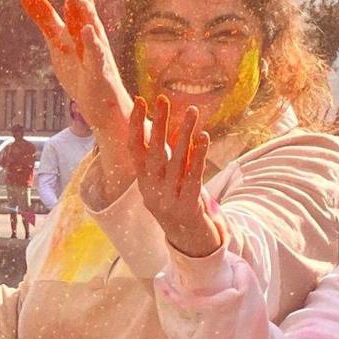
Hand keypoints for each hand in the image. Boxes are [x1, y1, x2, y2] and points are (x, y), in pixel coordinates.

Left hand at [19, 0, 138, 155]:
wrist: (105, 109)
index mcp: (80, 21)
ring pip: (89, 20)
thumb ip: (42, 14)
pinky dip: (92, 41)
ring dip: (78, 0)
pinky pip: (96, 55)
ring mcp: (97, 50)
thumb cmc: (82, 72)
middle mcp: (91, 30)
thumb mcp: (56, 41)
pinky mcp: (99, 72)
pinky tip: (86, 28)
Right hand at [128, 94, 223, 257]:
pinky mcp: (188, 206)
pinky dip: (199, 155)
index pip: (135, 149)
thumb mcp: (164, 181)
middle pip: (154, 152)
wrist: (187, 239)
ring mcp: (168, 199)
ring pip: (176, 162)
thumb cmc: (176, 202)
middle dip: (159, 124)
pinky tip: (204, 137)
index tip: (140, 101)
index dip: (136, 125)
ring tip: (192, 111)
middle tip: (162, 100)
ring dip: (184, 134)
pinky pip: (194, 176)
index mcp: (143, 181)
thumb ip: (164, 158)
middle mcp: (152, 190)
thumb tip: (167, 128)